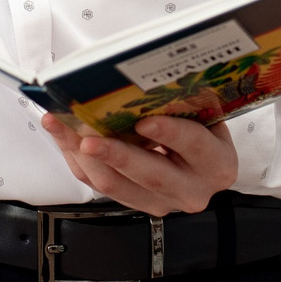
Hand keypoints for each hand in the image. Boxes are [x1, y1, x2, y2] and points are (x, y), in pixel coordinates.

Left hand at [40, 111, 238, 214]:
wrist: (201, 167)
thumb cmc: (202, 132)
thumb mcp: (205, 116)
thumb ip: (184, 104)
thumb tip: (144, 78)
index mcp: (217, 164)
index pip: (195, 146)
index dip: (170, 133)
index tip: (146, 120)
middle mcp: (191, 189)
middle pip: (150, 174)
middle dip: (116, 154)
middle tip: (89, 137)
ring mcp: (161, 202)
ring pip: (116, 185)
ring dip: (84, 156)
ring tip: (63, 128)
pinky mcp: (133, 203)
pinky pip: (98, 184)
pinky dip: (76, 158)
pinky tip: (63, 135)